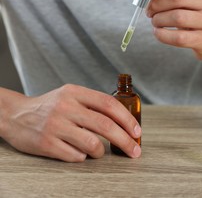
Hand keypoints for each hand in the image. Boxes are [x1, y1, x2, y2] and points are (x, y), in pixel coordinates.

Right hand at [0, 85, 140, 161]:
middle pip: (105, 126)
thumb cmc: (51, 107)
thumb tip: (125, 120)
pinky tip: (79, 152)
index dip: (127, 119)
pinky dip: (83, 157)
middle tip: (135, 151)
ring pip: (93, 144)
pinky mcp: (46, 144)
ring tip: (99, 151)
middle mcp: (66, 107)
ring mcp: (55, 126)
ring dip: (101, 151)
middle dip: (125, 141)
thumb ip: (94, 104)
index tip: (137, 131)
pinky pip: (76, 156)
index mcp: (75, 92)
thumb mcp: (71, 96)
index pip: (109, 104)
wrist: (15, 115)